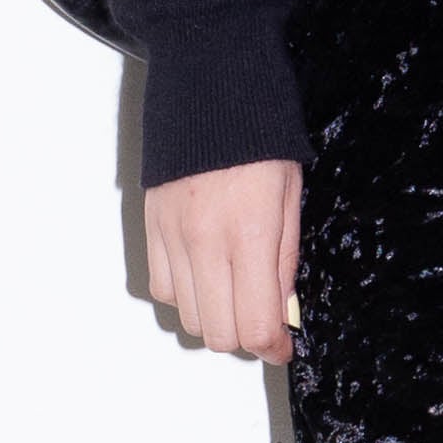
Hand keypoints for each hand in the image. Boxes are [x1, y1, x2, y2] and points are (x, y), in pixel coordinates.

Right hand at [146, 158, 302, 362]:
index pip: (255, 325)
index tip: (281, 346)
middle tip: (261, 319)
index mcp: (250, 235)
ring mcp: (173, 237)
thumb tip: (281, 312)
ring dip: (214, 318)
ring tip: (234, 293)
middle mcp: (206, 242)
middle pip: (218, 333)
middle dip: (244, 336)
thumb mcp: (290, 200)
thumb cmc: (259, 140)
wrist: (210, 94)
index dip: (272, 348)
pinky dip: (185, 295)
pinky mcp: (152, 228)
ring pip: (187, 317)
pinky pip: (162, 289)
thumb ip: (284, 262)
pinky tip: (205, 276)